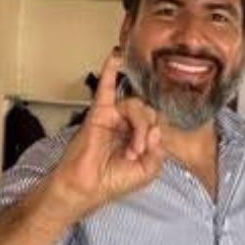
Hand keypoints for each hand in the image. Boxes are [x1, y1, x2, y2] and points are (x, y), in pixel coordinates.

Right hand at [44, 53, 164, 222]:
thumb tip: (158, 127)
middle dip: (147, 133)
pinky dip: (111, 71)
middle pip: (149, 113)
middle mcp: (128, 126)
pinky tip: (115, 57)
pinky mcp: (100, 114)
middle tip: (137, 152)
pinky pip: (107, 88)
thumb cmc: (112, 182)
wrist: (86, 188)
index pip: (158, 123)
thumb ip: (159, 151)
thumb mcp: (147, 172)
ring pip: (136, 107)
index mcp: (141, 138)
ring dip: (138, 128)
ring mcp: (114, 118)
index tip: (147, 154)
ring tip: (131, 148)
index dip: (158, 136)